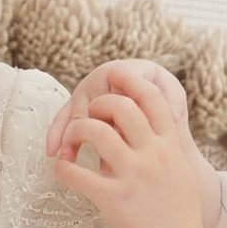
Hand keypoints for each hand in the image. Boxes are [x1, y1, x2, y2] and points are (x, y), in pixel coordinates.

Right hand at [44, 59, 190, 158]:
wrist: (151, 113)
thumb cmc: (162, 104)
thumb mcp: (171, 98)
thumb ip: (172, 103)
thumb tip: (173, 116)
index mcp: (128, 71)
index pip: (121, 83)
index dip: (121, 105)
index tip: (123, 129)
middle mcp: (103, 77)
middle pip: (95, 98)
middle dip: (94, 122)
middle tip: (98, 147)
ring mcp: (88, 92)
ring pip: (76, 110)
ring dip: (69, 132)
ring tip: (67, 156)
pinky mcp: (77, 108)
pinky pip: (63, 119)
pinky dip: (58, 135)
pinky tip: (53, 153)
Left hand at [49, 61, 205, 227]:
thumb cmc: (176, 211)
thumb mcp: (179, 169)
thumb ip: (164, 144)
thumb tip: (148, 120)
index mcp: (169, 145)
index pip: (152, 98)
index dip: (131, 80)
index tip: (114, 75)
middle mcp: (153, 155)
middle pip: (121, 107)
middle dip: (98, 104)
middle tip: (89, 116)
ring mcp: (133, 176)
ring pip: (96, 132)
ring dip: (76, 131)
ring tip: (71, 142)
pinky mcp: (114, 198)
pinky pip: (76, 174)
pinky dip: (63, 168)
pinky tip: (62, 170)